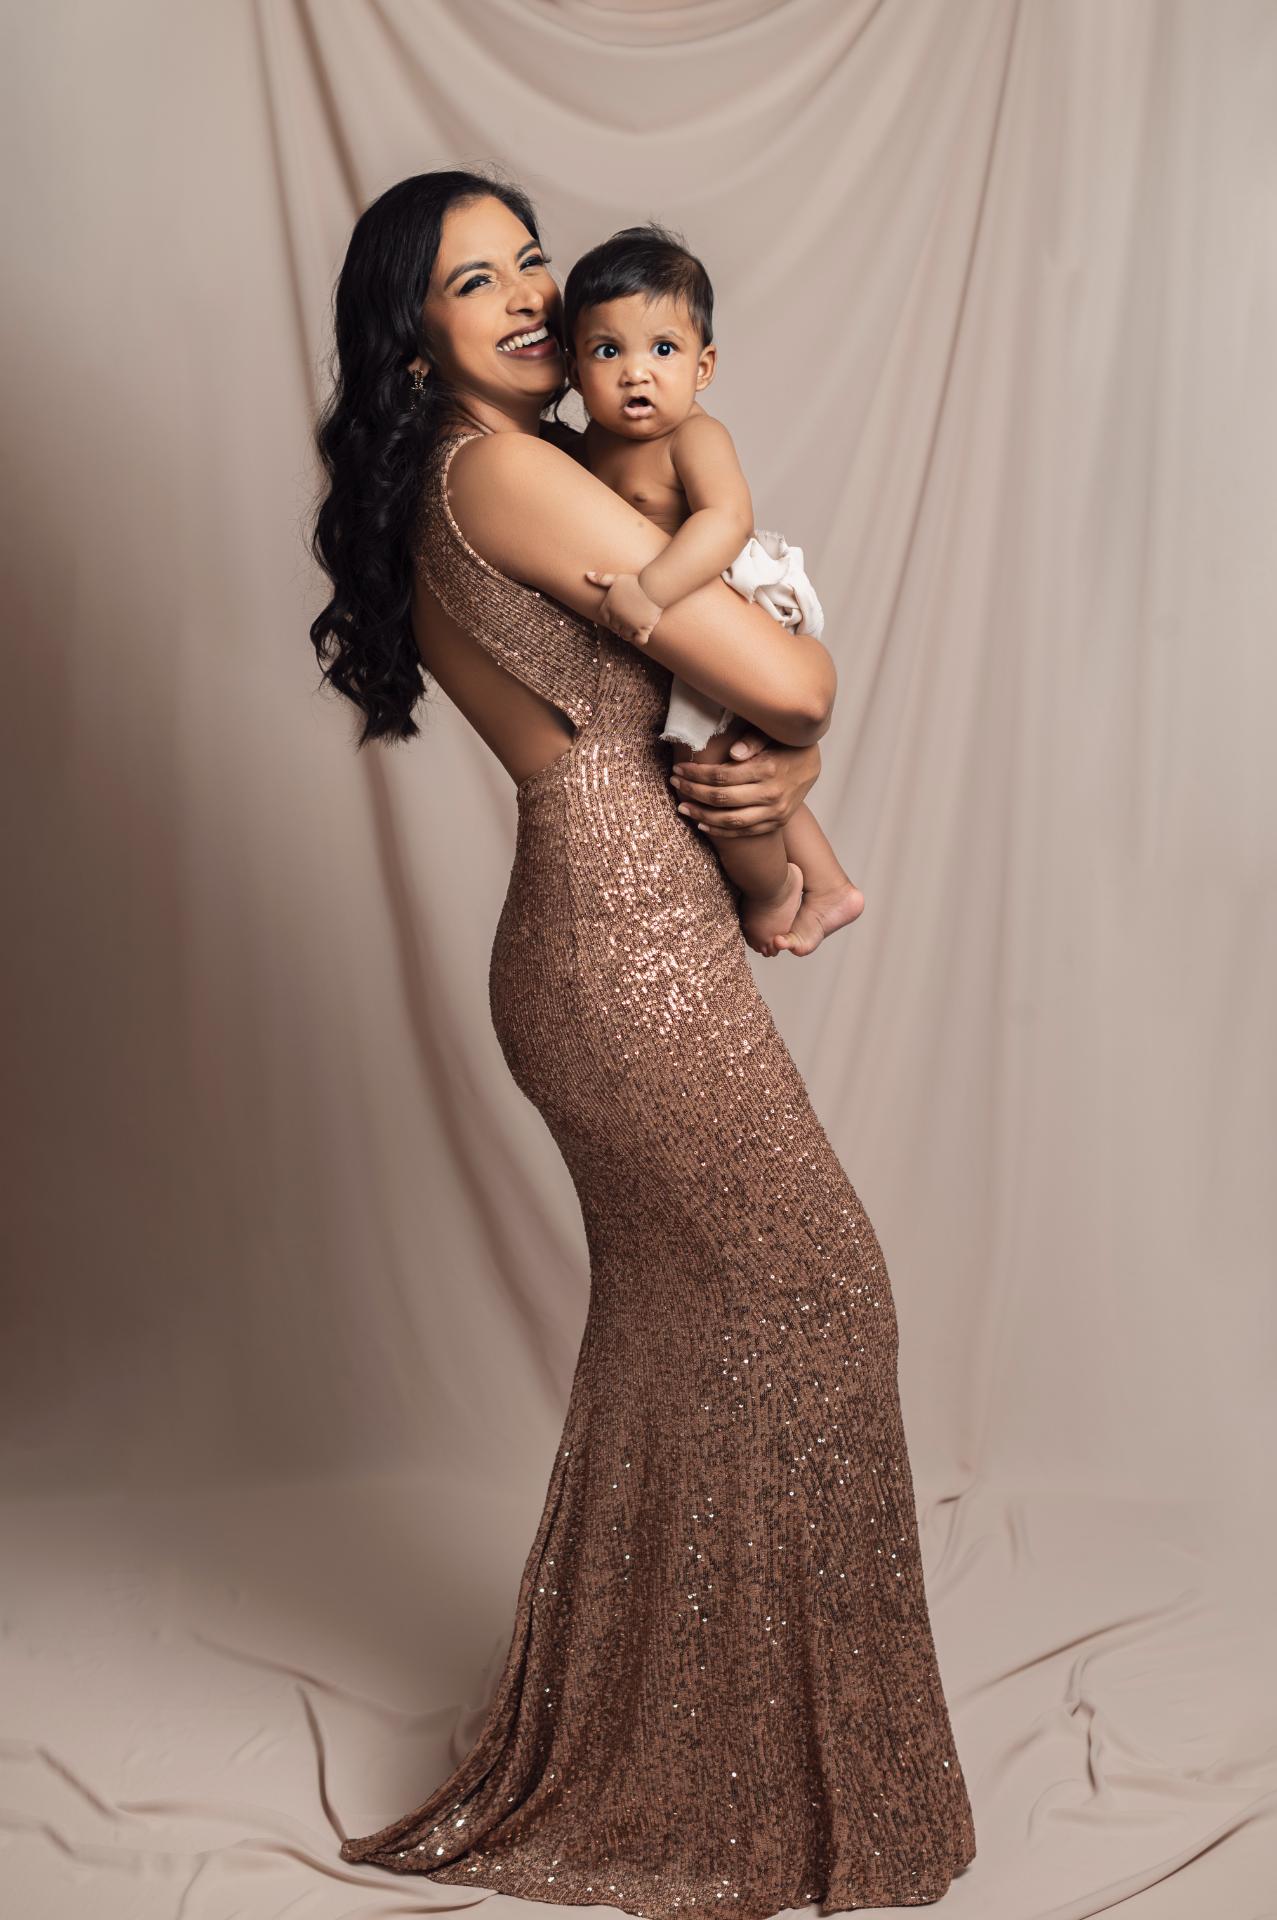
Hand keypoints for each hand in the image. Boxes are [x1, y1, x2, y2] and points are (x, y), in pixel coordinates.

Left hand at [585, 570, 664, 646]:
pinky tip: (643, 632)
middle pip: (615, 628)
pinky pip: (639, 641)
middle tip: (629, 621)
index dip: (611, 619)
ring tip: (636, 627)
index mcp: (609, 606)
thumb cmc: (636, 581)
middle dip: (620, 626)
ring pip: (625, 635)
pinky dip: (640, 639)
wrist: (653, 586)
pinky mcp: (642, 628)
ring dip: (630, 633)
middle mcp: (617, 617)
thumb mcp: (617, 578)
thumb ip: (601, 579)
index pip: (605, 619)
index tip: (619, 617)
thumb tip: (586, 574)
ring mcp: (629, 624)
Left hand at [668, 728, 820, 836]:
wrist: (812, 765)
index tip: (679, 769)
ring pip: (730, 820)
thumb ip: (753, 740)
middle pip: (721, 798)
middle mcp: (771, 794)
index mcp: (768, 768)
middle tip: (674, 784)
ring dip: (702, 815)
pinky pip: (744, 832)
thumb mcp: (772, 734)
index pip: (721, 776)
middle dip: (693, 791)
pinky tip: (703, 824)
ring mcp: (775, 812)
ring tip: (683, 807)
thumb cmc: (785, 744)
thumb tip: (733, 753)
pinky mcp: (776, 823)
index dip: (696, 774)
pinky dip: (721, 831)